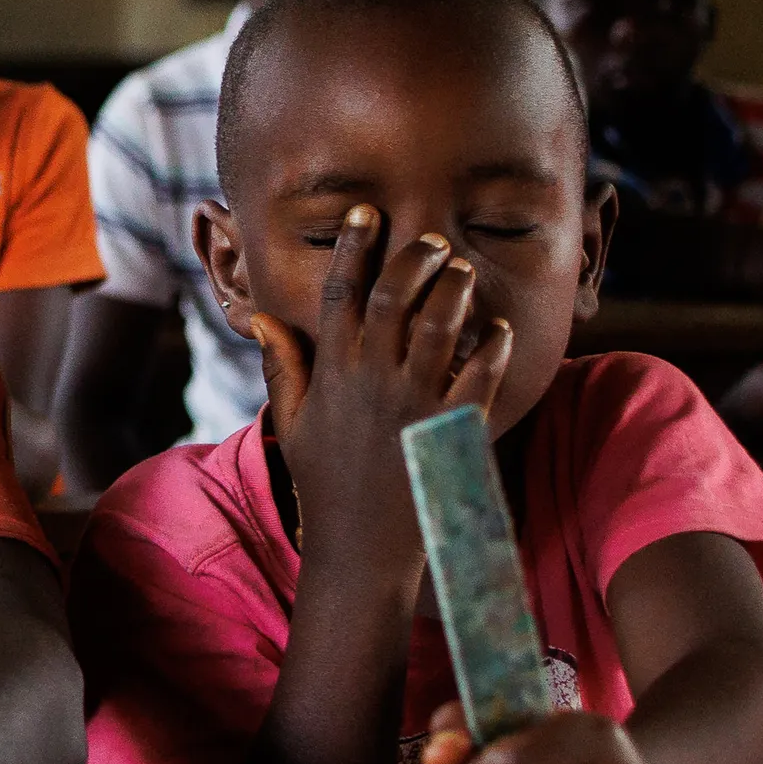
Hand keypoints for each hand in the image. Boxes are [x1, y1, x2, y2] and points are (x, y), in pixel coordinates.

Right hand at [248, 206, 513, 600]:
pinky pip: (480, 376)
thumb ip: (283, 365)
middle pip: (394, 297)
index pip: (339, 294)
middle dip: (413, 258)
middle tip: (430, 238)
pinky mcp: (451, 430)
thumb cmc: (326, 483)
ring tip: (463, 271)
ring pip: (439, 326)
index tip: (366, 213)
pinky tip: (499, 331)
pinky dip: (493, 348)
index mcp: (332, 373)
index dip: (353, 249)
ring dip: (454, 291)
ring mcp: (413, 403)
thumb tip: (263, 317)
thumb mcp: (293, 422)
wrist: (361, 549)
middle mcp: (371, 380)